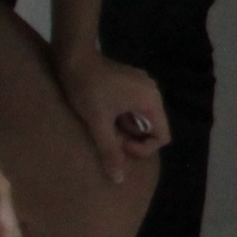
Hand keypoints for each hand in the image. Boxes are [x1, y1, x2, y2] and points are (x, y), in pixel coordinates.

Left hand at [58, 55, 167, 187]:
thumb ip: (110, 151)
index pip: (163, 136)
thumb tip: (119, 180)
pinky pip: (135, 106)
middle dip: (134, 138)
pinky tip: (105, 114)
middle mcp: (153, 92)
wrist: (74, 57)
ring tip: (106, 127)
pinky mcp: (131, 81)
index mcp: (151, 101)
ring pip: (142, 117)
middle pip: (154, 127)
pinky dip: (124, 115)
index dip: (143, 148)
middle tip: (110, 138)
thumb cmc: (88, 90)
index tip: (119, 143)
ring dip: (127, 127)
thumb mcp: (98, 123)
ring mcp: (142, 84)